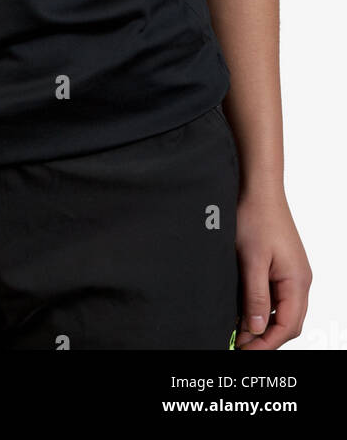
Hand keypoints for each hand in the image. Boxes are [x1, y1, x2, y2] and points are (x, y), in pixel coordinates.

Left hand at [234, 190, 311, 348]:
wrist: (258, 188)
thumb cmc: (256, 217)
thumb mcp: (251, 261)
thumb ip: (256, 297)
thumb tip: (256, 329)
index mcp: (298, 282)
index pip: (288, 327)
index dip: (266, 344)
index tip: (244, 351)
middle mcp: (300, 280)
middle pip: (288, 323)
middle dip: (265, 338)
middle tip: (239, 345)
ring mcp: (292, 273)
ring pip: (282, 311)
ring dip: (263, 324)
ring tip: (239, 331)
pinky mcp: (282, 266)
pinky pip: (277, 296)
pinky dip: (263, 308)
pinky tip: (245, 309)